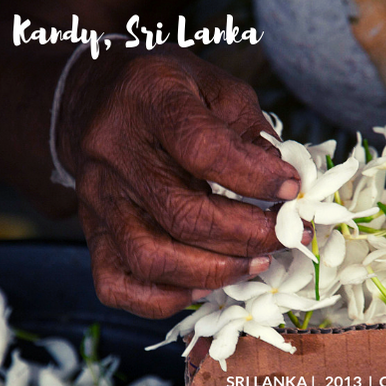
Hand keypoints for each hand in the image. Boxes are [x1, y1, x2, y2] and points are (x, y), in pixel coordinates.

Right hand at [56, 43, 303, 318]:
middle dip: (247, 235)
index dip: (255, 177)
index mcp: (152, 101)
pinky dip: (166, 298)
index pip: (203, 148)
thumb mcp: (216, 87)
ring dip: (215, 271)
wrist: (98, 98)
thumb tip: (282, 186)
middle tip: (287, 238)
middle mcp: (116, 152)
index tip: (292, 190)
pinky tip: (205, 284)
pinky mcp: (93, 231)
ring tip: (256, 263)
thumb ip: (250, 131)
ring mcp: (100, 198)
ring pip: (151, 256)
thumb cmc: (168, 91)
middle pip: (182, 214)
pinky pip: (117, 284)